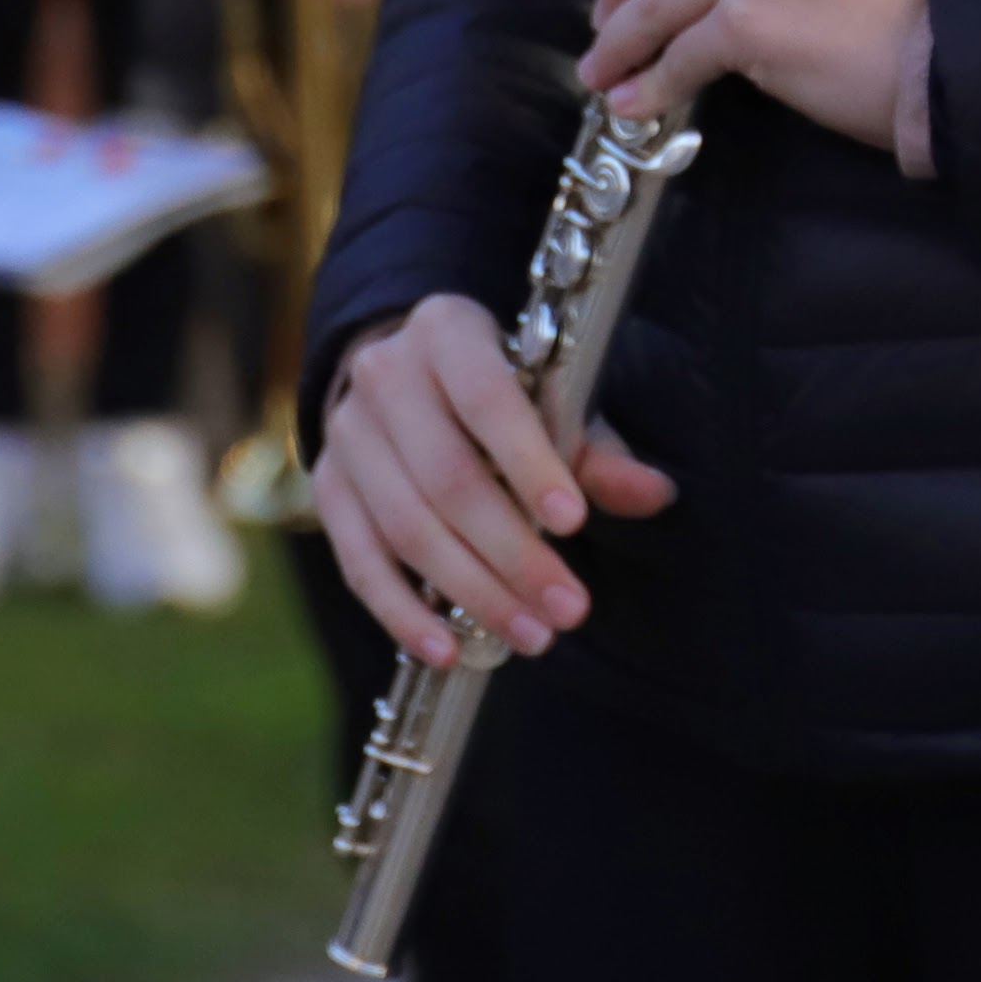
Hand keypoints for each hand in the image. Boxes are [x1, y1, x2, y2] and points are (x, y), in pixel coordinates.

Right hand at [310, 300, 676, 670]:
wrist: (402, 370)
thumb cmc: (497, 387)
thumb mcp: (549, 395)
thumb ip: (595, 448)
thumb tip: (653, 494)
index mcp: (447, 332)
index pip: (487, 399)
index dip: (529, 464)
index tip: (574, 524)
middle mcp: (385, 376)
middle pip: (447, 479)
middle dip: (513, 554)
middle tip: (568, 610)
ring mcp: (347, 435)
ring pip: (406, 528)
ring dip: (472, 592)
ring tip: (530, 635)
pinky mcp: (327, 489)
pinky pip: (360, 562)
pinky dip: (403, 612)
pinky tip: (448, 649)